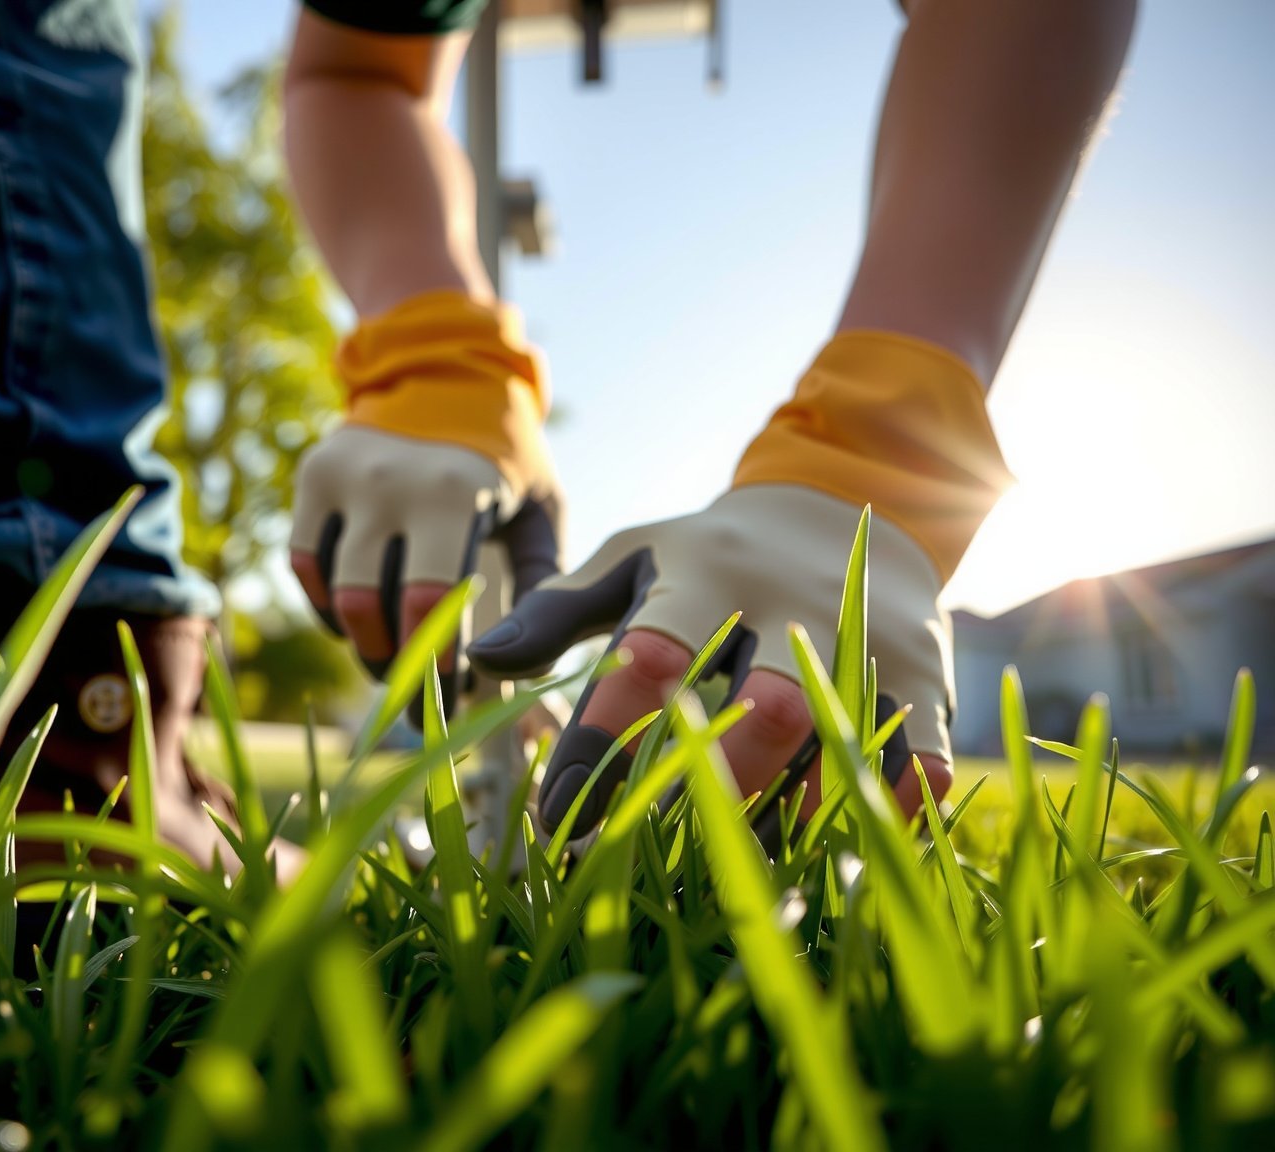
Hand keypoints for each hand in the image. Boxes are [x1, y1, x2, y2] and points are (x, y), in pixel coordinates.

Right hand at [289, 291, 561, 721]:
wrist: (447, 373)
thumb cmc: (508, 462)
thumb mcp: (541, 513)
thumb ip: (539, 589)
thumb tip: (510, 671)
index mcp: (451, 492)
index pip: (428, 603)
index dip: (433, 665)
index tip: (448, 704)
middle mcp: (388, 482)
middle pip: (371, 608)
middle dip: (395, 666)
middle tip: (420, 698)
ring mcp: (342, 477)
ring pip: (335, 594)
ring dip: (364, 643)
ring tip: (394, 660)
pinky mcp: (313, 477)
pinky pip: (306, 564)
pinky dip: (329, 604)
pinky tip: (362, 618)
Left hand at [467, 485, 952, 837]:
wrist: (842, 507)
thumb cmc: (709, 556)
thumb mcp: (630, 560)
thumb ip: (558, 612)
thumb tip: (479, 660)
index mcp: (703, 575)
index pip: (647, 661)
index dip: (603, 743)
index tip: (556, 820)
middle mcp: (786, 601)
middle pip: (756, 706)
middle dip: (701, 787)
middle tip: (645, 861)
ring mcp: (862, 636)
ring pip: (835, 735)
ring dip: (784, 810)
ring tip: (727, 874)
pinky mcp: (922, 668)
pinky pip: (916, 744)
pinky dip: (890, 798)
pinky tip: (843, 849)